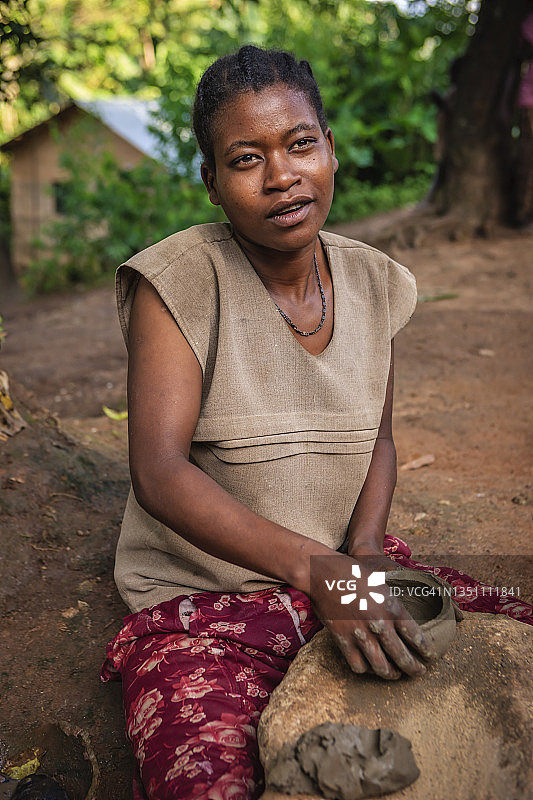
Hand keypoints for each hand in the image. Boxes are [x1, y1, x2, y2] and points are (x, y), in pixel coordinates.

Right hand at [309, 552, 435, 679]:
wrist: (324, 573)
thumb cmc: (353, 573)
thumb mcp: (381, 583)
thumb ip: (392, 604)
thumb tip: (402, 619)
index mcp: (392, 607)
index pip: (416, 636)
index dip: (425, 650)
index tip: (430, 657)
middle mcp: (379, 624)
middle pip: (402, 657)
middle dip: (414, 668)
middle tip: (419, 672)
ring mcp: (361, 634)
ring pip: (382, 667)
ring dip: (392, 674)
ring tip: (397, 674)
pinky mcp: (343, 640)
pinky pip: (358, 665)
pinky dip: (367, 669)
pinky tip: (370, 666)